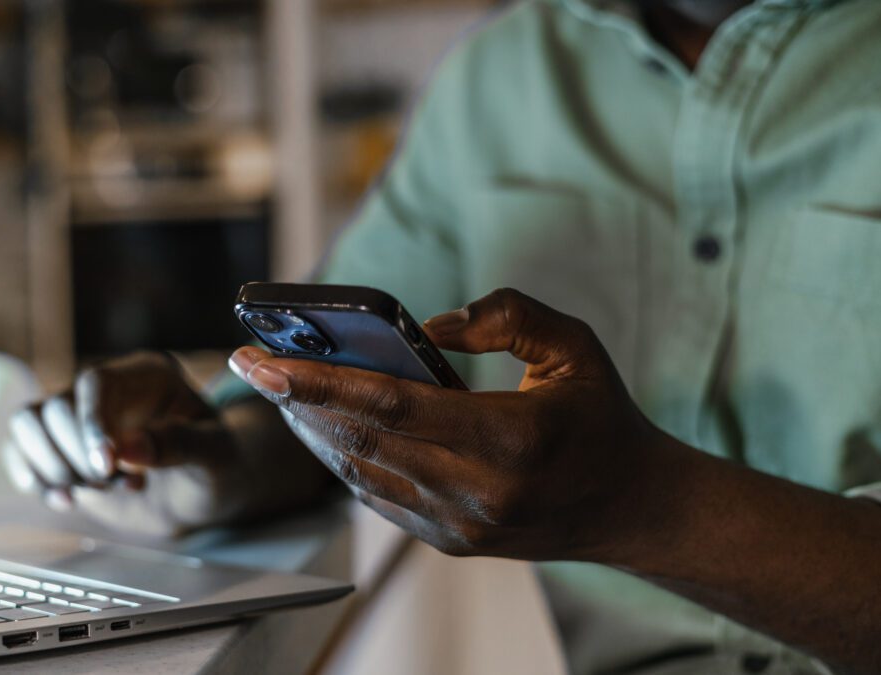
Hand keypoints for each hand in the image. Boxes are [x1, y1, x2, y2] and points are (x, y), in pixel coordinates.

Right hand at [2, 351, 249, 536]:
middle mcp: (108, 388)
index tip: (105, 467)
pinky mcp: (61, 446)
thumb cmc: (218, 464)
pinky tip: (67, 501)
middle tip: (118, 483)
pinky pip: (20, 448)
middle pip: (57, 406)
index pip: (97, 383)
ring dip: (54, 467)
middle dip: (80, 458)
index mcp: (148, 375)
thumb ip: (179, 445)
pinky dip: (32, 477)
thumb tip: (127, 447)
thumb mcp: (215, 454)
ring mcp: (80, 415)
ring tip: (99, 490)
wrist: (208, 489)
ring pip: (28, 422)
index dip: (92, 424)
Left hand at [229, 288, 671, 561]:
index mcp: (509, 439)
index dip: (321, 380)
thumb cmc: (602, 420)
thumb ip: (507, 316)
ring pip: (360, 471)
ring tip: (275, 388)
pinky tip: (319, 426)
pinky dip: (342, 458)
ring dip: (311, 428)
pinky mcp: (450, 542)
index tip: (265, 359)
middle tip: (248, 363)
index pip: (392, 405)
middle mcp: (477, 492)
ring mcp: (459, 525)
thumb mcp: (574, 348)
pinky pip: (378, 495)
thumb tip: (430, 326)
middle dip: (295, 400)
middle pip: (361, 439)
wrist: (632, 509)